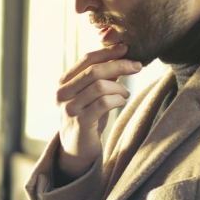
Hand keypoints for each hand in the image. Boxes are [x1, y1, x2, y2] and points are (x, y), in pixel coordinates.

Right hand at [56, 44, 142, 178]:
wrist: (76, 150)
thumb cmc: (87, 118)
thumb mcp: (91, 95)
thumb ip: (101, 77)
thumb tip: (121, 55)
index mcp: (64, 82)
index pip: (87, 59)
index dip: (108, 52)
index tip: (126, 48)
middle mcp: (62, 94)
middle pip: (94, 71)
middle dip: (119, 65)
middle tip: (137, 66)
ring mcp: (70, 109)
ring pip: (100, 86)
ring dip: (119, 88)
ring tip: (125, 94)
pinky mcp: (80, 123)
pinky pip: (104, 103)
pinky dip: (118, 100)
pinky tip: (121, 102)